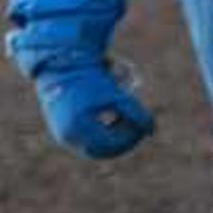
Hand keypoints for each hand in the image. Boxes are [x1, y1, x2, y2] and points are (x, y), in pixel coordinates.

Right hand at [35, 57, 153, 159]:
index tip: (144, 128)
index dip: (131, 138)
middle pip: (104, 149)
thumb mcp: (118, 96)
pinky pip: (87, 137)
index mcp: (80, 129)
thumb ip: (136, 114)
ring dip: (112, 134)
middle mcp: (68, 136)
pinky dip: (102, 129)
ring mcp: (63, 134)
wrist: (63, 63)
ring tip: (123, 118)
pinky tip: (112, 115)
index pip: (113, 145)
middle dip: (122, 139)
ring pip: (95, 144)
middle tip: (137, 129)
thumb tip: (150, 131)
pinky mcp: (61, 128)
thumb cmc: (92, 77)